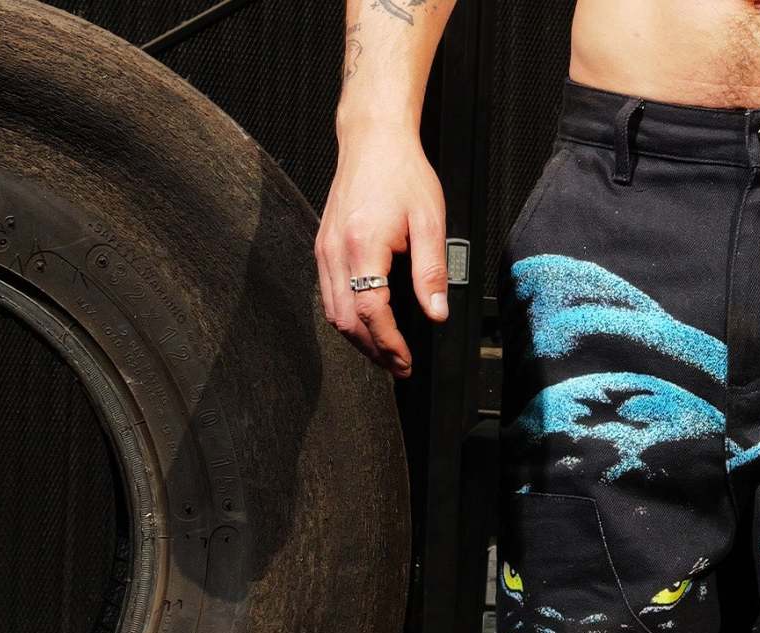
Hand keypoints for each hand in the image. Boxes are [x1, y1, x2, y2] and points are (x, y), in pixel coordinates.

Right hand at [315, 130, 449, 378]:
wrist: (373, 139)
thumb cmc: (402, 173)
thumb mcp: (430, 221)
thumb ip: (432, 271)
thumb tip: (437, 313)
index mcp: (363, 244)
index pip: (371, 311)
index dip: (389, 343)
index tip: (406, 361)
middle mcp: (336, 250)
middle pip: (347, 320)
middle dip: (374, 350)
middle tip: (399, 366)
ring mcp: (325, 248)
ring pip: (334, 313)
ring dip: (359, 340)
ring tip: (386, 353)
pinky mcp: (323, 246)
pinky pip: (330, 295)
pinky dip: (348, 318)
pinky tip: (368, 326)